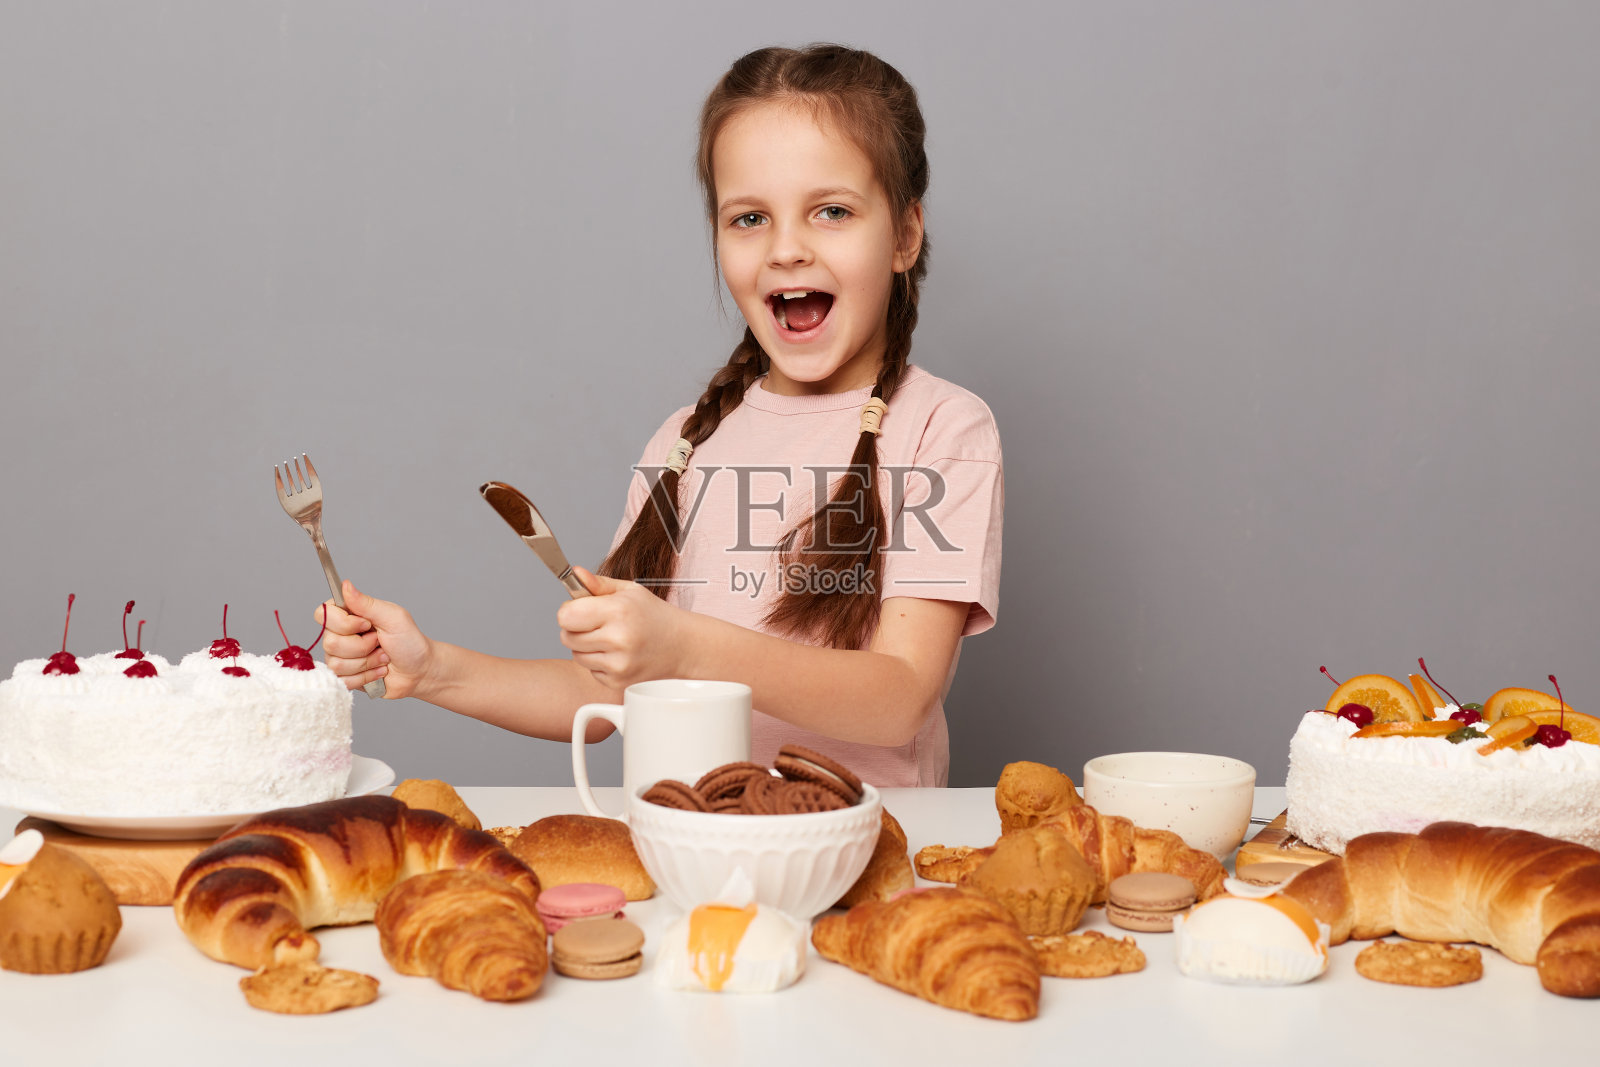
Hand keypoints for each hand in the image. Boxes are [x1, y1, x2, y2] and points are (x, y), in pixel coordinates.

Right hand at [317, 581, 432, 697]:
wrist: (419, 671)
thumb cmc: (409, 641)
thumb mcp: (393, 617)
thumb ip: (367, 603)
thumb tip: (345, 585)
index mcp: (349, 614)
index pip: (322, 614)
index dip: (344, 623)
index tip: (367, 624)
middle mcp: (340, 635)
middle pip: (330, 642)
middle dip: (362, 646)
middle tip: (380, 642)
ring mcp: (341, 657)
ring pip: (336, 663)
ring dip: (367, 662)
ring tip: (382, 657)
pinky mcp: (345, 677)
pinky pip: (342, 680)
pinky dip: (366, 677)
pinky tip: (378, 671)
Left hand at [557, 567, 693, 689]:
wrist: (682, 646)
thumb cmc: (655, 616)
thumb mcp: (629, 591)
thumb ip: (598, 583)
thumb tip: (575, 574)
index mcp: (619, 611)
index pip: (566, 616)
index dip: (569, 611)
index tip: (580, 609)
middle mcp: (618, 639)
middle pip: (566, 637)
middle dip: (575, 629)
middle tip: (597, 624)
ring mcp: (618, 664)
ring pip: (576, 656)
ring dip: (585, 647)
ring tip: (609, 638)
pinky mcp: (618, 682)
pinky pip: (590, 670)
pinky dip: (598, 662)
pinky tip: (617, 653)